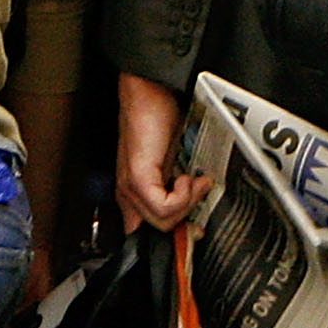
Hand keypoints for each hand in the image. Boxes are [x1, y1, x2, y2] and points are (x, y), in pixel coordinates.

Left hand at [116, 71, 207, 231]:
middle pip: (159, 232)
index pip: (148, 234)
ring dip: (188, 202)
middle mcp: (128, 195)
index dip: (175, 235)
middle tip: (199, 192)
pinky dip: (183, 195)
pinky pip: (162, 207)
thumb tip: (197, 213)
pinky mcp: (137, 178)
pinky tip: (186, 177)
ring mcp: (130, 188)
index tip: (196, 227)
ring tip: (194, 180)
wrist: (148, 92)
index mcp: (135, 195)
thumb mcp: (174, 163)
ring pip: (162, 222)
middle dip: (187, 217)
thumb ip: (179, 189)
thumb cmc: (159, 119)